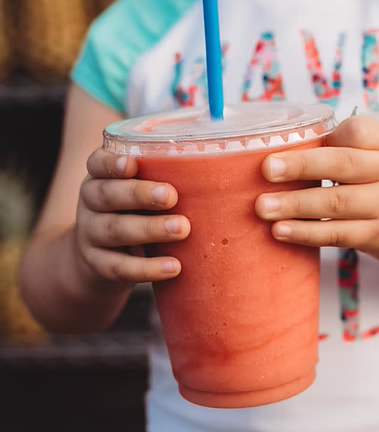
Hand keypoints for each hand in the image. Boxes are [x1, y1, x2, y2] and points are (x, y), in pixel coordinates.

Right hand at [74, 150, 190, 286]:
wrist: (101, 260)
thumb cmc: (136, 212)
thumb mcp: (142, 191)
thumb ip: (171, 176)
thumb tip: (234, 169)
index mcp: (101, 177)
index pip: (97, 163)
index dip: (110, 162)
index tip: (131, 163)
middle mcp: (91, 203)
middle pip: (107, 195)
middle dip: (139, 194)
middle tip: (171, 196)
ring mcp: (91, 235)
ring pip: (115, 230)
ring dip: (150, 229)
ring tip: (182, 229)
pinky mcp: (100, 265)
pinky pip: (120, 267)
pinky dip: (147, 268)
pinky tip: (174, 266)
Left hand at [255, 115, 378, 263]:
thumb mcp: (378, 156)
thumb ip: (342, 149)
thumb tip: (281, 152)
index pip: (359, 131)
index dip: (328, 135)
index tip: (295, 139)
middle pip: (344, 165)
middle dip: (302, 166)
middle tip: (266, 169)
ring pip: (337, 203)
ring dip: (296, 205)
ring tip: (263, 206)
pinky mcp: (376, 236)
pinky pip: (337, 233)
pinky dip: (306, 232)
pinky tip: (280, 231)